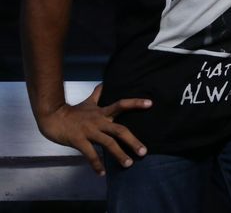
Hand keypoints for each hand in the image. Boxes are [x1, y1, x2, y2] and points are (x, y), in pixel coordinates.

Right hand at [36, 84, 151, 174]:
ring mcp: (89, 131)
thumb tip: (103, 83)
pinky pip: (90, 154)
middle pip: (120, 130)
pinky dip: (96, 164)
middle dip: (133, 141)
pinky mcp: (78, 140)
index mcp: (102, 112)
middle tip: (144, 152)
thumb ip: (97, 95)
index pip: (122, 105)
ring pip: (108, 143)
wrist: (52, 117)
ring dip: (119, 154)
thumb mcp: (88, 102)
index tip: (150, 104)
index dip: (136, 103)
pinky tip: (102, 173)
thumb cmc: (72, 112)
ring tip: (128, 164)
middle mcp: (98, 121)